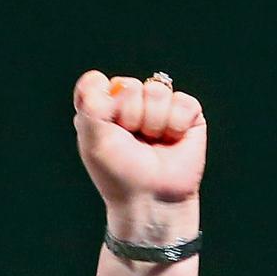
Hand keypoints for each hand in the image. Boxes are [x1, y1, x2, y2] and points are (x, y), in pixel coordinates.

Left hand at [72, 70, 205, 210]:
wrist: (151, 197)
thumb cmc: (119, 174)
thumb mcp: (93, 141)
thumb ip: (89, 105)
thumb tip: (96, 77)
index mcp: (103, 112)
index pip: (98, 83)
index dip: (103, 103)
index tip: (106, 128)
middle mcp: (129, 106)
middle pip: (128, 85)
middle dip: (129, 116)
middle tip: (132, 140)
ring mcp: (159, 108)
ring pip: (156, 90)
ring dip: (153, 122)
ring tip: (152, 143)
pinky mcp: (187, 113)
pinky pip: (182, 101)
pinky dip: (175, 125)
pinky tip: (171, 141)